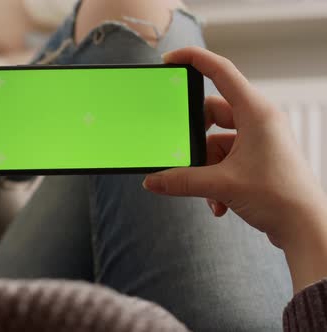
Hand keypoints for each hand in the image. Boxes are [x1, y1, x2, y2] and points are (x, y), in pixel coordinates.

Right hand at [142, 47, 326, 291]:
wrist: (305, 227)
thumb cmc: (279, 197)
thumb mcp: (221, 185)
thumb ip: (181, 180)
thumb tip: (153, 180)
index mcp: (255, 113)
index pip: (221, 72)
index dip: (194, 60)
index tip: (171, 61)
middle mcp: (258, 121)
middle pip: (211, 114)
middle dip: (193, 140)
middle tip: (181, 154)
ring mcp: (258, 140)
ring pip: (215, 142)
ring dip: (203, 168)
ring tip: (206, 191)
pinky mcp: (256, 158)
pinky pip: (224, 159)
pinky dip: (214, 179)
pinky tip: (217, 202)